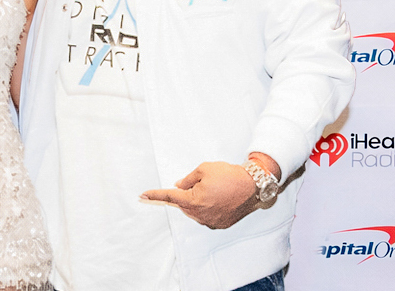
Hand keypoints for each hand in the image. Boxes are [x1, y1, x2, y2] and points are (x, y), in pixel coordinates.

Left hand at [141, 161, 257, 228]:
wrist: (253, 186)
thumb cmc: (229, 175)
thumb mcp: (204, 169)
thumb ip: (187, 179)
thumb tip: (179, 186)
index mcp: (193, 201)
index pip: (170, 196)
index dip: (155, 195)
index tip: (142, 196)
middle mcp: (200, 215)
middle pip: (183, 204)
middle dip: (186, 193)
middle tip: (202, 182)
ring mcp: (210, 222)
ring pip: (194, 210)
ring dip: (197, 201)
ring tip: (214, 189)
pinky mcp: (220, 224)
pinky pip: (206, 215)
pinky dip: (207, 207)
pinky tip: (218, 198)